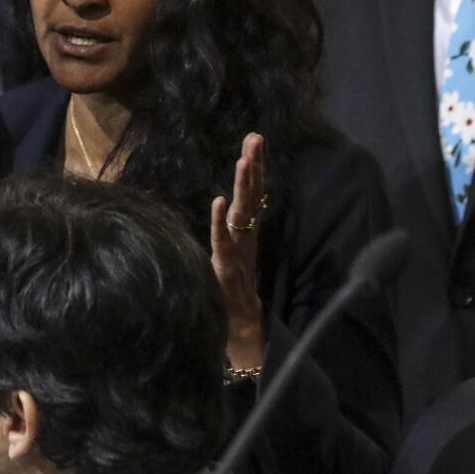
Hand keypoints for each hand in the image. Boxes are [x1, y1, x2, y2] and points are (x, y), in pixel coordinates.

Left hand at [210, 132, 267, 371]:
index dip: (253, 169)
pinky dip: (221, 223)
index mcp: (245, 237)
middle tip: (255, 137)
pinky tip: (220, 201)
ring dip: (244, 187)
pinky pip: (224, 244)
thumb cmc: (229, 298)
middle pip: (252, 199)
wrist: (240, 337)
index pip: (251, 197)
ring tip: (245, 159)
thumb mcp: (226, 260)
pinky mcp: (227, 272)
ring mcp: (239, 256)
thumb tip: (219, 212)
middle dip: (254, 167)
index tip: (253, 140)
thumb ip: (225, 237)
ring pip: (243, 217)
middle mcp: (245, 242)